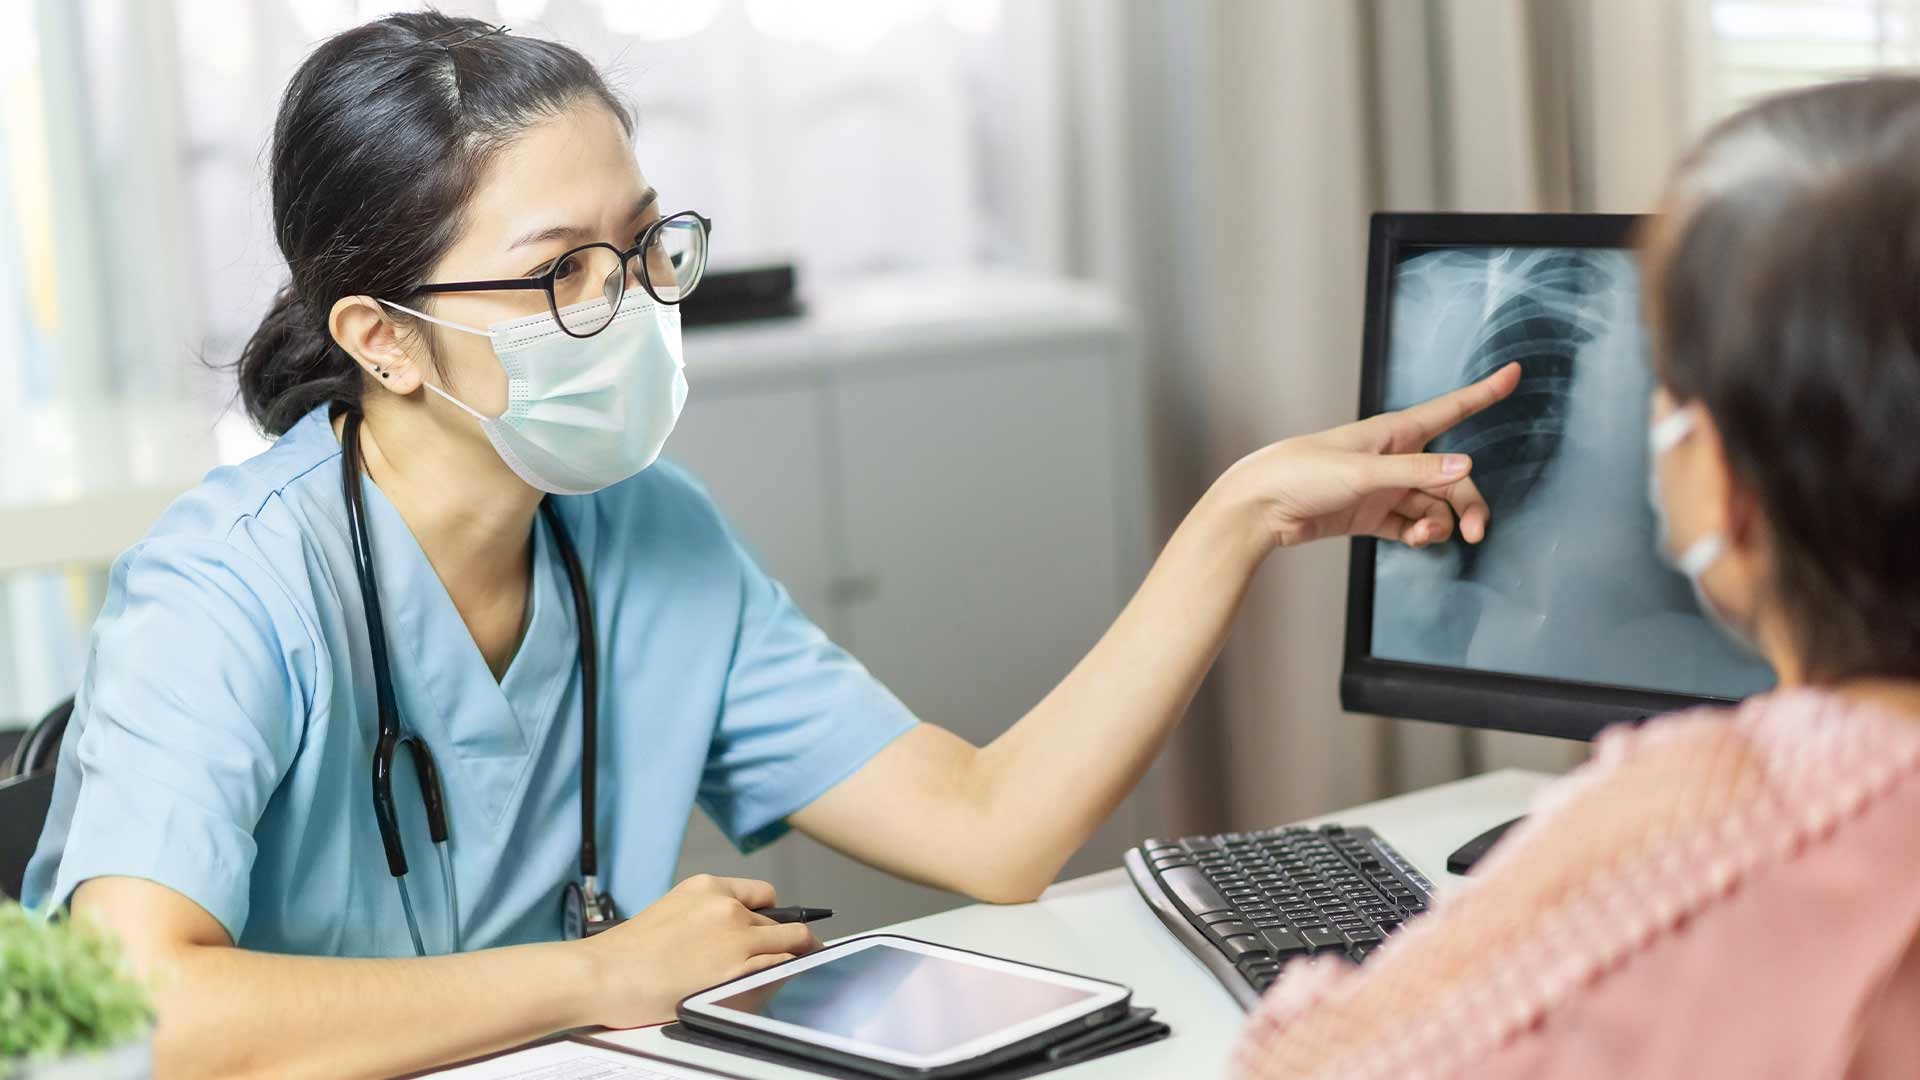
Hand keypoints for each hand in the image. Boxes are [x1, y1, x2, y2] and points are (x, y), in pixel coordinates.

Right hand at [582, 874, 819, 1027]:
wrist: (602, 974)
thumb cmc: (628, 953)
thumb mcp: (673, 911)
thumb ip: (707, 916)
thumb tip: (736, 931)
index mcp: (708, 887)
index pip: (764, 895)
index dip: (774, 914)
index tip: (779, 927)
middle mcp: (727, 907)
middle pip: (781, 921)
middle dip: (788, 939)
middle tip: (797, 952)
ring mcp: (735, 938)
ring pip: (791, 942)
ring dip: (795, 956)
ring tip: (798, 967)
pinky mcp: (736, 970)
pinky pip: (781, 967)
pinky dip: (786, 973)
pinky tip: (782, 981)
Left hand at [1219, 362, 1521, 550]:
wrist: (1261, 506)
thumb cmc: (1303, 473)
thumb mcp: (1363, 472)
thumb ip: (1415, 472)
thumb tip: (1465, 468)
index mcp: (1395, 432)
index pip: (1451, 409)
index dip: (1484, 393)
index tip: (1514, 373)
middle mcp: (1395, 458)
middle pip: (1451, 478)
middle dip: (1468, 504)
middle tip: (1475, 532)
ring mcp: (1385, 488)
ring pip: (1434, 505)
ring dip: (1440, 524)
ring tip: (1425, 537)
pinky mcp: (1371, 515)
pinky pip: (1411, 524)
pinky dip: (1420, 534)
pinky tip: (1417, 540)